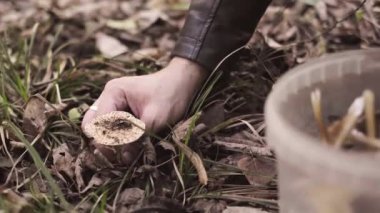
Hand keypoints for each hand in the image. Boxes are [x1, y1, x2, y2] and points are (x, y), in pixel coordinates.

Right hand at [81, 57, 206, 162]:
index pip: (99, 123)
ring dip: (110, 141)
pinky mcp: (119, 110)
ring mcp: (112, 103)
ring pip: (99, 128)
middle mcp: (108, 97)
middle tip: (121, 155)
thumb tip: (123, 159)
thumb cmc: (170, 96)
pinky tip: (129, 146)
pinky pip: (110, 128)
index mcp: (113, 93)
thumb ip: (137, 138)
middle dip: (103, 142)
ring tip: (126, 152)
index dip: (107, 142)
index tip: (121, 156)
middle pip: (91, 126)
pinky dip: (117, 138)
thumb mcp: (155, 118)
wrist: (182, 83)